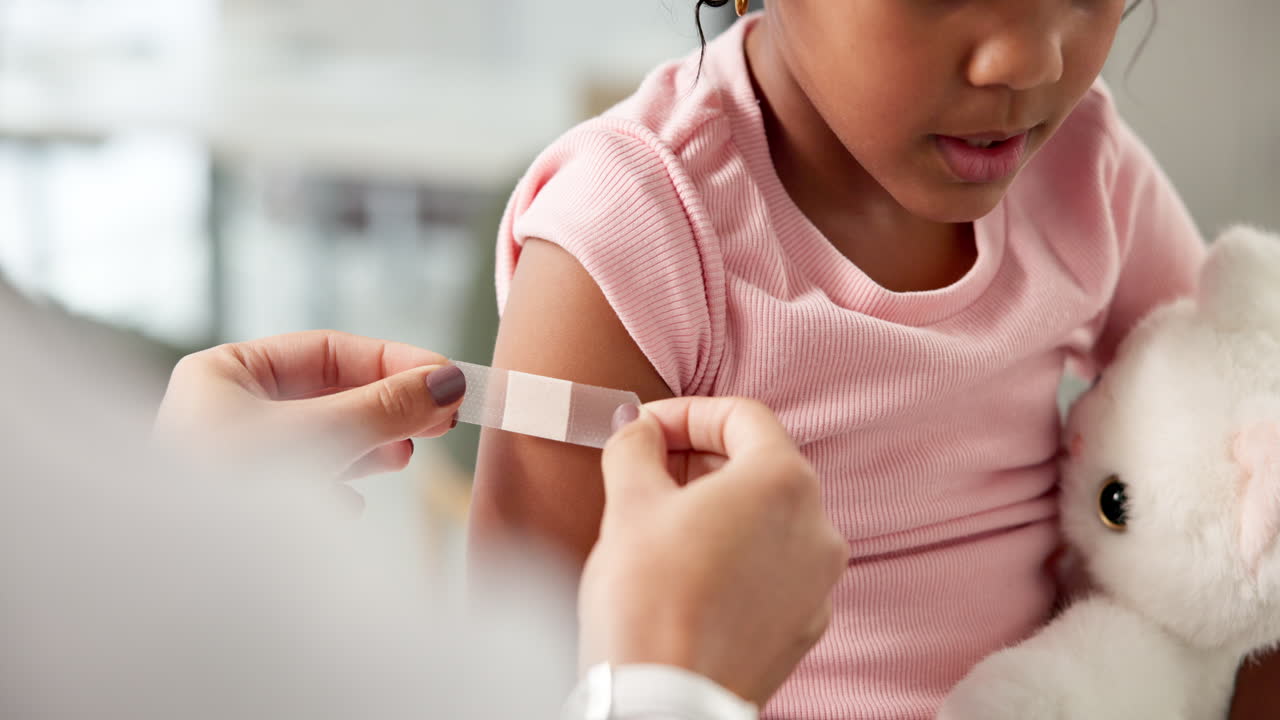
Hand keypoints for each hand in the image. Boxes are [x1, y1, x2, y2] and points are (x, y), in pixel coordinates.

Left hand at [155, 330, 465, 489]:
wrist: (177, 587)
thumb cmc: (229, 491)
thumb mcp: (321, 435)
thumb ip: (387, 407)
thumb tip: (448, 382)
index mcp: (224, 374)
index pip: (327, 351)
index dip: (393, 361)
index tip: (447, 376)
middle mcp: (224, 411)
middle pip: (327, 394)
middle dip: (386, 407)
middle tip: (442, 419)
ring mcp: (232, 462)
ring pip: (319, 440)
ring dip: (367, 447)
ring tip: (404, 457)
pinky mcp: (241, 509)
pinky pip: (301, 484)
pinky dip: (335, 487)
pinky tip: (350, 506)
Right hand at [579, 397, 849, 706]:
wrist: (663, 702)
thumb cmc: (647, 601)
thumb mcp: (628, 502)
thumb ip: (636, 447)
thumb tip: (639, 429)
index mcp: (784, 482)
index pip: (742, 415)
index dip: (686, 414)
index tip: (646, 430)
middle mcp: (819, 527)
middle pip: (760, 464)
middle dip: (700, 460)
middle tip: (646, 472)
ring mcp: (819, 582)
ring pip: (769, 519)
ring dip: (718, 508)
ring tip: (662, 525)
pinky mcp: (806, 625)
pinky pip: (773, 568)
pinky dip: (736, 555)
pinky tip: (688, 573)